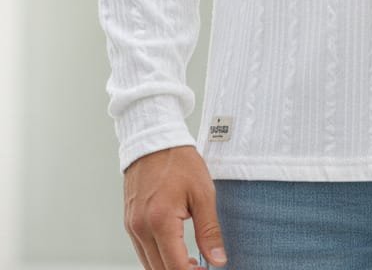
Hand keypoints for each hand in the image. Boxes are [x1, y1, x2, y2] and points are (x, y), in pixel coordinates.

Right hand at [124, 146, 227, 269]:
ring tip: (192, 263)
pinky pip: (142, 251)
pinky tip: (175, 251)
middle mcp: (141, 228)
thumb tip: (218, 260)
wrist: (154, 139)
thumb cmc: (179, 161)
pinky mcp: (129, 222)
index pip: (175, 267)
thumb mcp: (203, 193)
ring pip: (148, 264)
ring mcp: (132, 226)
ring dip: (168, 268)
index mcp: (160, 221)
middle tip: (201, 268)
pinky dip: (157, 258)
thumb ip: (209, 230)